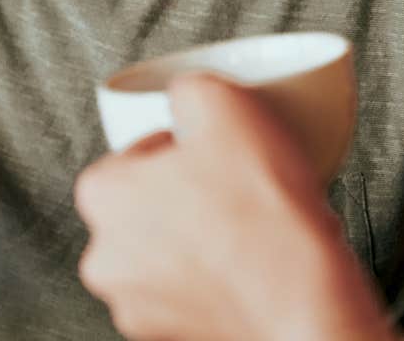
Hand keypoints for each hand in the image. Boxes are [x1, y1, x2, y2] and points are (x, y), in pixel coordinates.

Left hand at [74, 74, 396, 340]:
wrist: (301, 297)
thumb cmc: (261, 215)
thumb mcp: (223, 101)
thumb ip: (188, 87)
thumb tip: (185, 93)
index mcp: (102, 195)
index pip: (136, 150)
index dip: (181, 142)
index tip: (212, 146)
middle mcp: (106, 257)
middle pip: (146, 203)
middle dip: (184, 190)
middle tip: (230, 181)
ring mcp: (138, 303)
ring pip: (168, 250)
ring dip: (199, 235)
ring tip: (245, 222)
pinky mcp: (174, 333)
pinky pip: (192, 288)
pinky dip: (215, 274)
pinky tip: (248, 258)